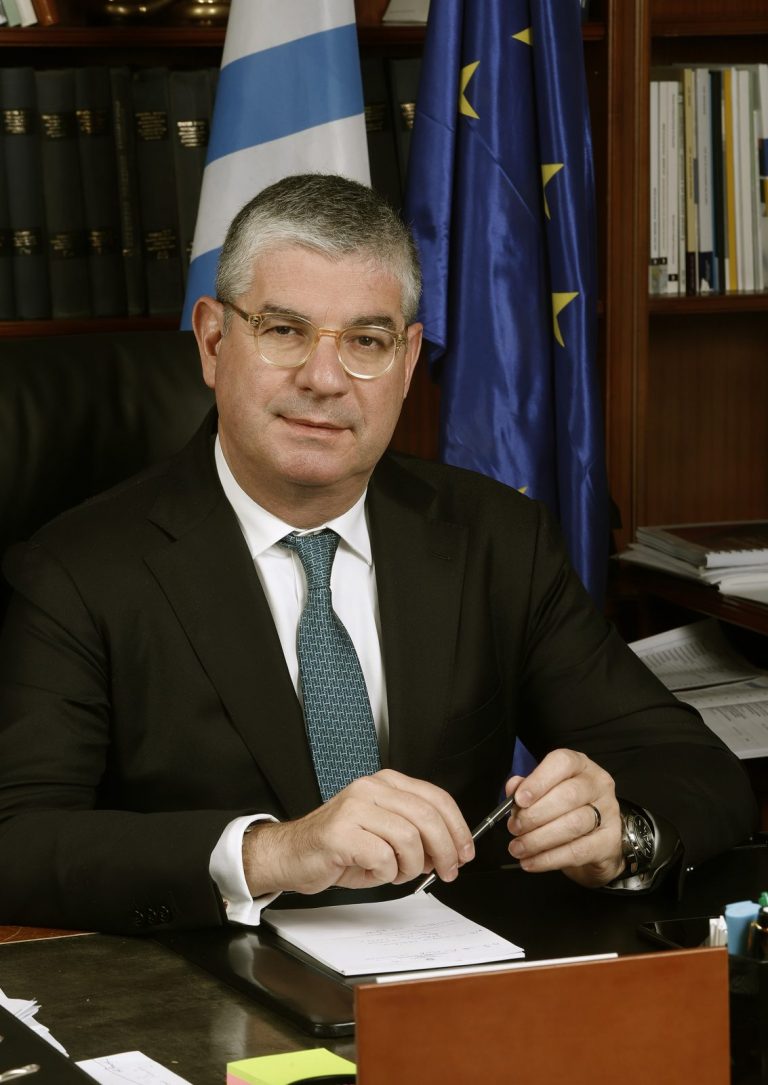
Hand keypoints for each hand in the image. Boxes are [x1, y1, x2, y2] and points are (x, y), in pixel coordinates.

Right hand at [242, 769, 473, 896]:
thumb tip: (450, 849)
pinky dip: (386, 874)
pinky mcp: (341, 832)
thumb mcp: (384, 834)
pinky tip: (373, 872)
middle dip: (445, 850)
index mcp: (385, 783)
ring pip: (409, 839)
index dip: (458, 827)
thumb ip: (416, 834)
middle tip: (447, 871)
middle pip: (427, 817)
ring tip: (397, 873)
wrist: (292, 854)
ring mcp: (354, 808)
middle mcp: (370, 788)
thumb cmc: (339, 847)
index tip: (465, 851)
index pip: (435, 798)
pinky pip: (383, 858)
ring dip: (411, 866)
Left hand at [505, 749, 623, 886]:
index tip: (519, 799)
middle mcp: (597, 785)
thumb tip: (513, 787)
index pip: (562, 763)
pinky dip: (549, 859)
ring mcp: (608, 813)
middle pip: (568, 796)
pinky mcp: (609, 842)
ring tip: (518, 847)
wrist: (598, 841)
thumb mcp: (546, 792)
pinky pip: (577, 852)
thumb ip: (527, 788)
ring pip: (573, 825)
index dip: (539, 781)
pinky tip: (531, 862)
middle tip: (514, 828)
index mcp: (579, 766)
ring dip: (539, 839)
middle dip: (535, 815)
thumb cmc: (567, 810)